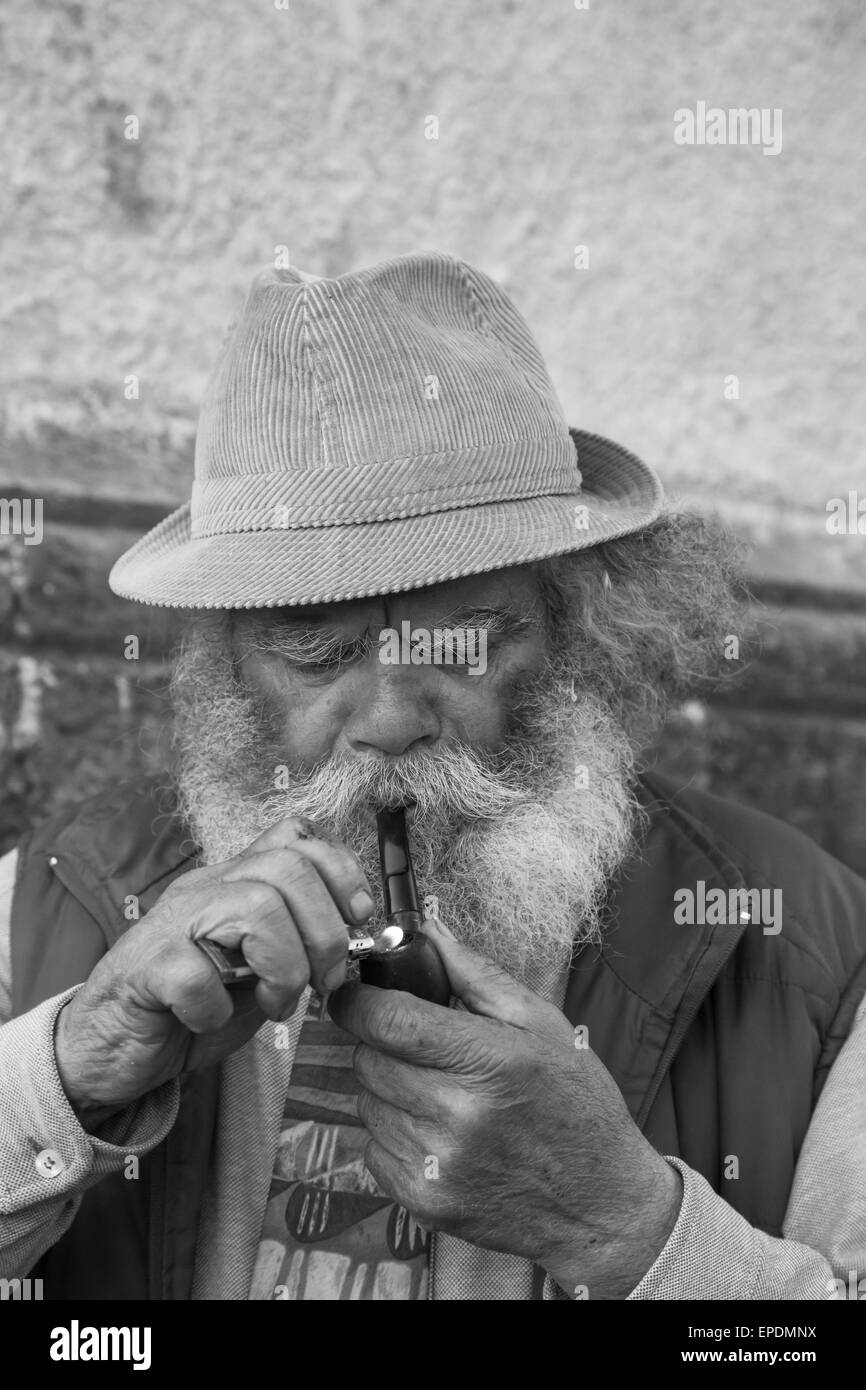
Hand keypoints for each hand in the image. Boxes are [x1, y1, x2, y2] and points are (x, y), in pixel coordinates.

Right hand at [54, 817, 374, 1117]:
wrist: (110, 1051)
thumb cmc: (190, 1009)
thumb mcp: (257, 968)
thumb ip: (296, 941)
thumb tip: (357, 933)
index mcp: (234, 883)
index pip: (296, 838)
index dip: (341, 871)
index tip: (359, 920)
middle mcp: (203, 891)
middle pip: (286, 866)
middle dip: (324, 930)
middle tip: (321, 981)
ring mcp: (170, 925)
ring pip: (253, 907)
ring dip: (283, 967)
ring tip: (274, 1004)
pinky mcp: (141, 970)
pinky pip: (194, 973)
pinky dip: (216, 1007)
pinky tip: (211, 1021)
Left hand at [328, 919, 681, 1298]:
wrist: (600, 1201)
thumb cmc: (576, 1101)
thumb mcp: (542, 1024)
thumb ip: (476, 974)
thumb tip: (426, 931)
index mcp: (489, 1059)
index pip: (389, 1021)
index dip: (357, 1002)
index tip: (349, 995)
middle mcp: (458, 1114)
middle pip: (369, 1061)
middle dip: (380, 1045)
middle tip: (417, 1047)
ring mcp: (439, 1164)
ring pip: (368, 1105)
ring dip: (388, 1091)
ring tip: (437, 1092)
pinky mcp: (425, 1202)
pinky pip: (374, 1151)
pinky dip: (393, 1135)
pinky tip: (436, 1133)